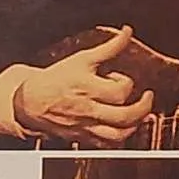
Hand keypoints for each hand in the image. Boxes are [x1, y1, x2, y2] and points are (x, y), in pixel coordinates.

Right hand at [10, 27, 153, 145]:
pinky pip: (106, 145)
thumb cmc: (56, 79)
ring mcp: (86, 126)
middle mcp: (88, 110)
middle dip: (143, 107)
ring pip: (118, 135)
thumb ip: (109, 47)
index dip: (125, 82)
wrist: (30, 101)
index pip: (119, 91)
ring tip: (140, 115)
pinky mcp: (83, 137)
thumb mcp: (82, 59)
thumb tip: (127, 32)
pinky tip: (124, 127)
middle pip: (124, 116)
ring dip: (135, 125)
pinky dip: (119, 138)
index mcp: (87, 88)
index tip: (120, 78)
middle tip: (147, 98)